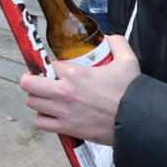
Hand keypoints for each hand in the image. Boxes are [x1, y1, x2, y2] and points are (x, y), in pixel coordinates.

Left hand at [18, 33, 139, 144]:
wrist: (137, 121)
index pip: (48, 65)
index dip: (50, 65)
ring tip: (46, 97)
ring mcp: (63, 112)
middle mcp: (64, 92)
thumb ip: (116, 43)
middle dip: (31, 80)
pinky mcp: (66, 129)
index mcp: (75, 74)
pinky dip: (43, 119)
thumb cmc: (131, 93)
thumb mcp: (127, 60)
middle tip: (38, 79)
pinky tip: (51, 114)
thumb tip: (108, 38)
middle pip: (29, 84)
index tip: (54, 68)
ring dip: (37, 99)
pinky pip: (41, 123)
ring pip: (32, 104)